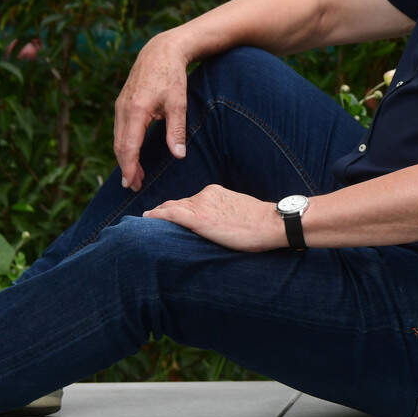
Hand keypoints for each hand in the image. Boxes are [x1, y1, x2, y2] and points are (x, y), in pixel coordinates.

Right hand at [113, 32, 190, 190]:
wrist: (159, 51)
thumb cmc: (171, 76)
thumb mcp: (178, 103)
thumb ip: (176, 130)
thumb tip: (178, 155)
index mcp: (136, 110)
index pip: (128, 146)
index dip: (129, 167)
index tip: (132, 183)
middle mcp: (122, 109)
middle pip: (120, 146)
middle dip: (126, 167)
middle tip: (135, 186)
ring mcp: (119, 106)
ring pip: (118, 139)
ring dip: (125, 158)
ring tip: (135, 175)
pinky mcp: (122, 104)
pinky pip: (120, 130)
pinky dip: (124, 145)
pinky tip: (133, 154)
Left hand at [143, 184, 283, 251]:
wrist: (273, 223)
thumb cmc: (261, 223)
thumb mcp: (239, 211)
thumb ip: (224, 213)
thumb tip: (219, 224)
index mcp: (215, 192)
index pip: (189, 200)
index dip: (175, 208)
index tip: (167, 216)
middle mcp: (205, 195)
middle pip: (176, 203)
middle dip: (163, 212)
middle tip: (150, 220)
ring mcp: (201, 205)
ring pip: (170, 209)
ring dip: (157, 216)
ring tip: (145, 222)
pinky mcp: (198, 219)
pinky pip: (170, 215)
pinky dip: (155, 216)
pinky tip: (145, 219)